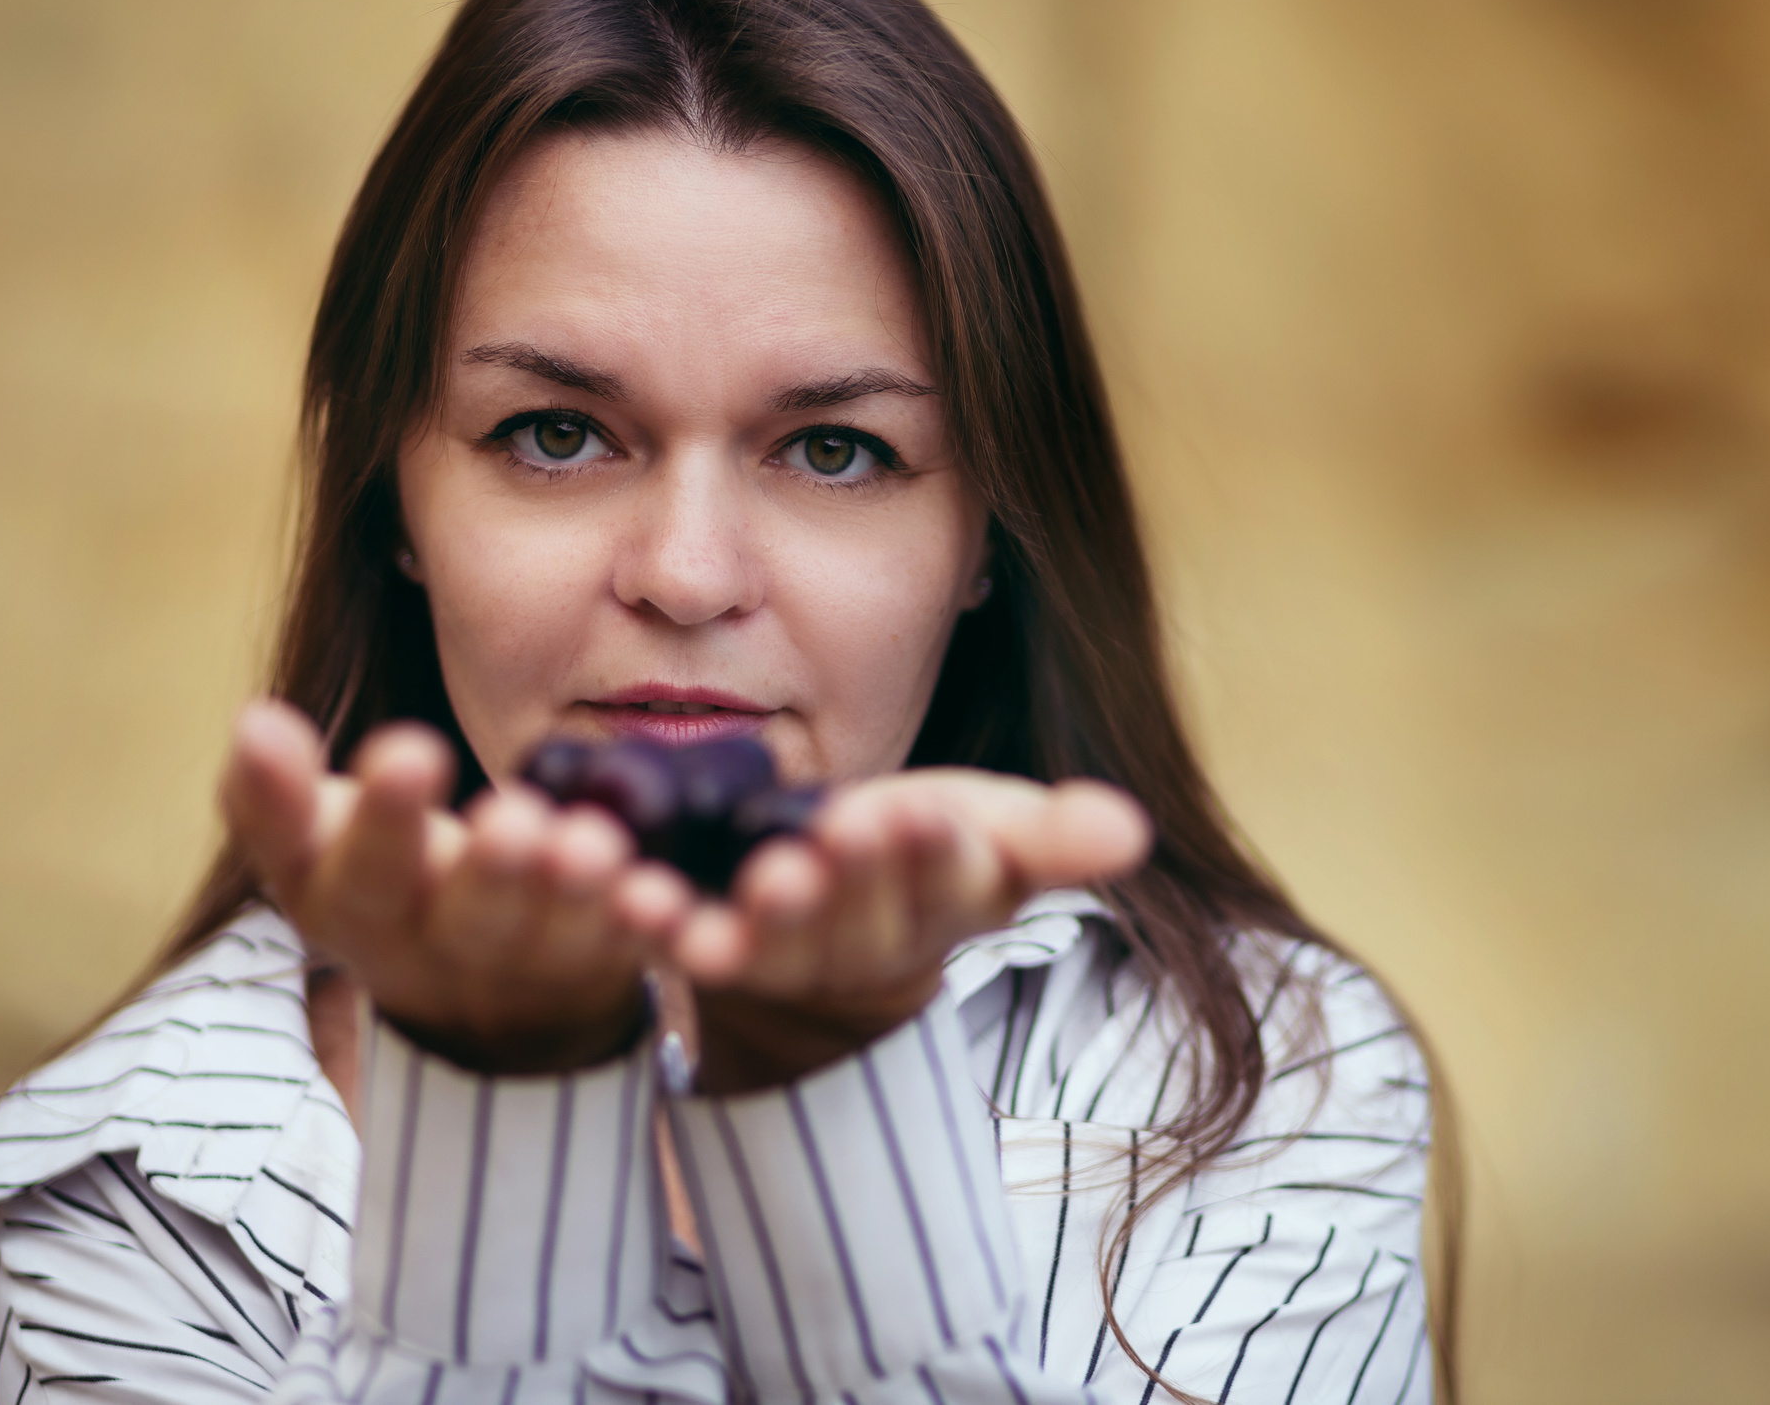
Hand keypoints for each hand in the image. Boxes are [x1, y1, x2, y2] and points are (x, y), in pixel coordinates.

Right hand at [221, 700, 688, 1073]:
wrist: (476, 992)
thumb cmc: (387, 877)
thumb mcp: (315, 844)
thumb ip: (274, 793)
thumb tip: (254, 722)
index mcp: (355, 908)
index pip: (354, 871)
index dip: (377, 819)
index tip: (409, 752)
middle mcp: (443, 948)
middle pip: (465, 916)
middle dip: (490, 870)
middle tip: (514, 822)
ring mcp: (529, 965)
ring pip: (555, 936)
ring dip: (576, 895)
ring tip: (593, 848)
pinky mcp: (605, 965)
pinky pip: (632, 953)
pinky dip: (648, 928)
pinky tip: (661, 895)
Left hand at [631, 769, 1149, 1093]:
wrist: (844, 913)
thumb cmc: (932, 851)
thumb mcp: (997, 834)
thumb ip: (1056, 836)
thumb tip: (1130, 831)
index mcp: (950, 896)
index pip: (953, 876)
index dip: (938, 853)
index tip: (925, 819)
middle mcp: (871, 936)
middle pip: (862, 911)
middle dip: (850, 881)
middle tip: (834, 842)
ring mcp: (788, 950)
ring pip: (776, 941)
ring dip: (760, 922)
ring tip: (748, 891)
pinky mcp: (713, 946)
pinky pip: (686, 938)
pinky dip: (665, 923)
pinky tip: (638, 898)